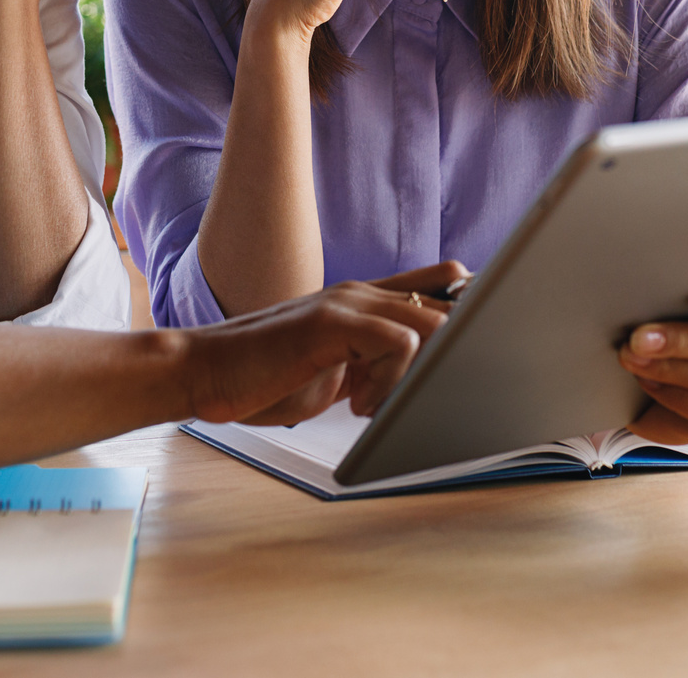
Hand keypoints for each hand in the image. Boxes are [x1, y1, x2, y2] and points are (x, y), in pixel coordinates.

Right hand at [178, 262, 461, 425]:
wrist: (205, 373)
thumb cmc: (265, 377)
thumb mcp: (336, 372)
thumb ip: (375, 365)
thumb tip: (421, 384)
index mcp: (365, 300)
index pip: (441, 282)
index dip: (471, 309)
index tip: (482, 351)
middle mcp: (362, 292)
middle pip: (450, 300)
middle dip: (461, 349)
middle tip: (438, 392)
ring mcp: (346, 303)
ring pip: (431, 321)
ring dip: (424, 370)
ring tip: (381, 403)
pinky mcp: (330, 323)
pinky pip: (398, 341)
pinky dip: (391, 380)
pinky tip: (356, 404)